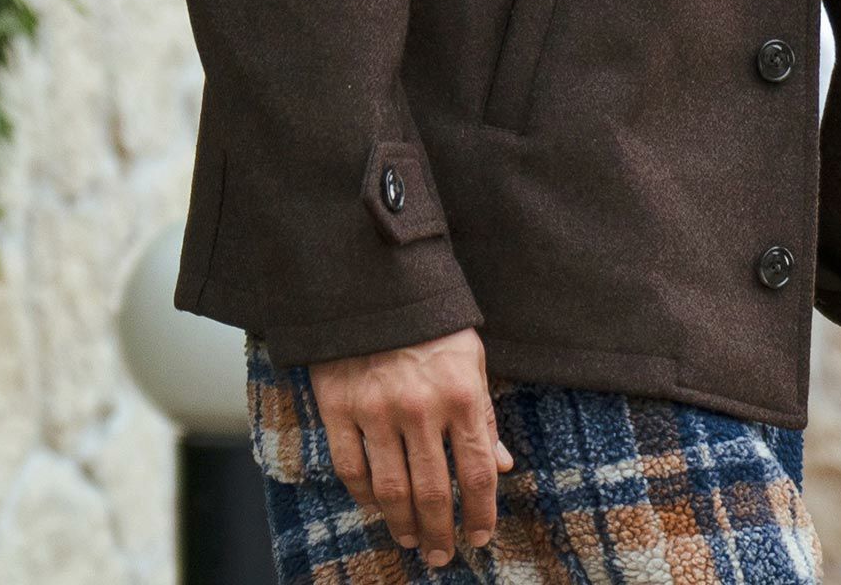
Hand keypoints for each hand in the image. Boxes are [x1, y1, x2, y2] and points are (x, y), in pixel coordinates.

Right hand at [309, 325, 513, 566]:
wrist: (374, 284)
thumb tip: (501, 467)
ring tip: (412, 540)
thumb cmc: (431, 325)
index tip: (481, 536)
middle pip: (434, 491)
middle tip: (442, 555)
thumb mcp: (470, 358)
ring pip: (391, 489)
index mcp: (460, 393)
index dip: (481, 512)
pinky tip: (378, 508)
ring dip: (404, 524)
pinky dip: (365, 496)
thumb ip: (483, 414)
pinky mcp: (339, 407)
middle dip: (441, 531)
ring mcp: (376, 410)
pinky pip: (351, 468)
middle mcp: (420, 407)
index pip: (477, 471)